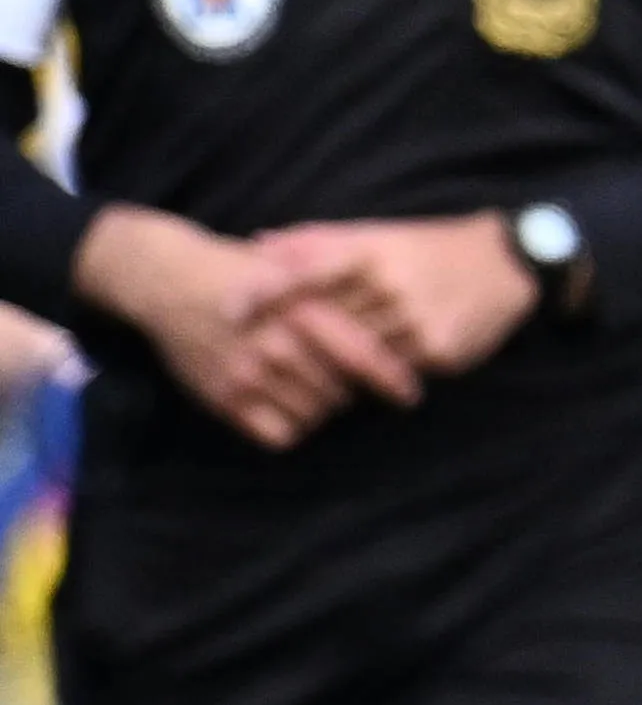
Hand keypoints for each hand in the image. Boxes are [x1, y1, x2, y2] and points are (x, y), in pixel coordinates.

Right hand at [67, 206, 415, 446]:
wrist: (168, 279)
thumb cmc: (244, 273)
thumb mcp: (292, 269)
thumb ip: (341, 294)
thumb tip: (403, 316)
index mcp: (301, 311)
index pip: (361, 357)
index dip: (392, 380)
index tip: (409, 395)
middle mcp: (275, 344)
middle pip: (340, 394)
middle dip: (346, 391)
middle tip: (335, 379)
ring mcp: (247, 372)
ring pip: (313, 417)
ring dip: (318, 408)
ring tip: (306, 386)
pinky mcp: (222, 396)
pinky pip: (280, 435)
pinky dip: (289, 427)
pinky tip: (284, 405)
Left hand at [260, 213, 539, 381]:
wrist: (505, 265)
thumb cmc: (427, 248)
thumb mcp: (377, 232)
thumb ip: (316, 240)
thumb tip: (257, 245)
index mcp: (374, 249)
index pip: (306, 271)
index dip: (263, 292)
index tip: (229, 311)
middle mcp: (394, 284)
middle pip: (324, 321)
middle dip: (288, 338)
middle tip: (253, 352)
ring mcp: (419, 321)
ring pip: (354, 354)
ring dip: (323, 366)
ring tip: (294, 372)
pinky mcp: (442, 351)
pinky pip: (390, 373)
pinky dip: (365, 377)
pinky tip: (350, 379)